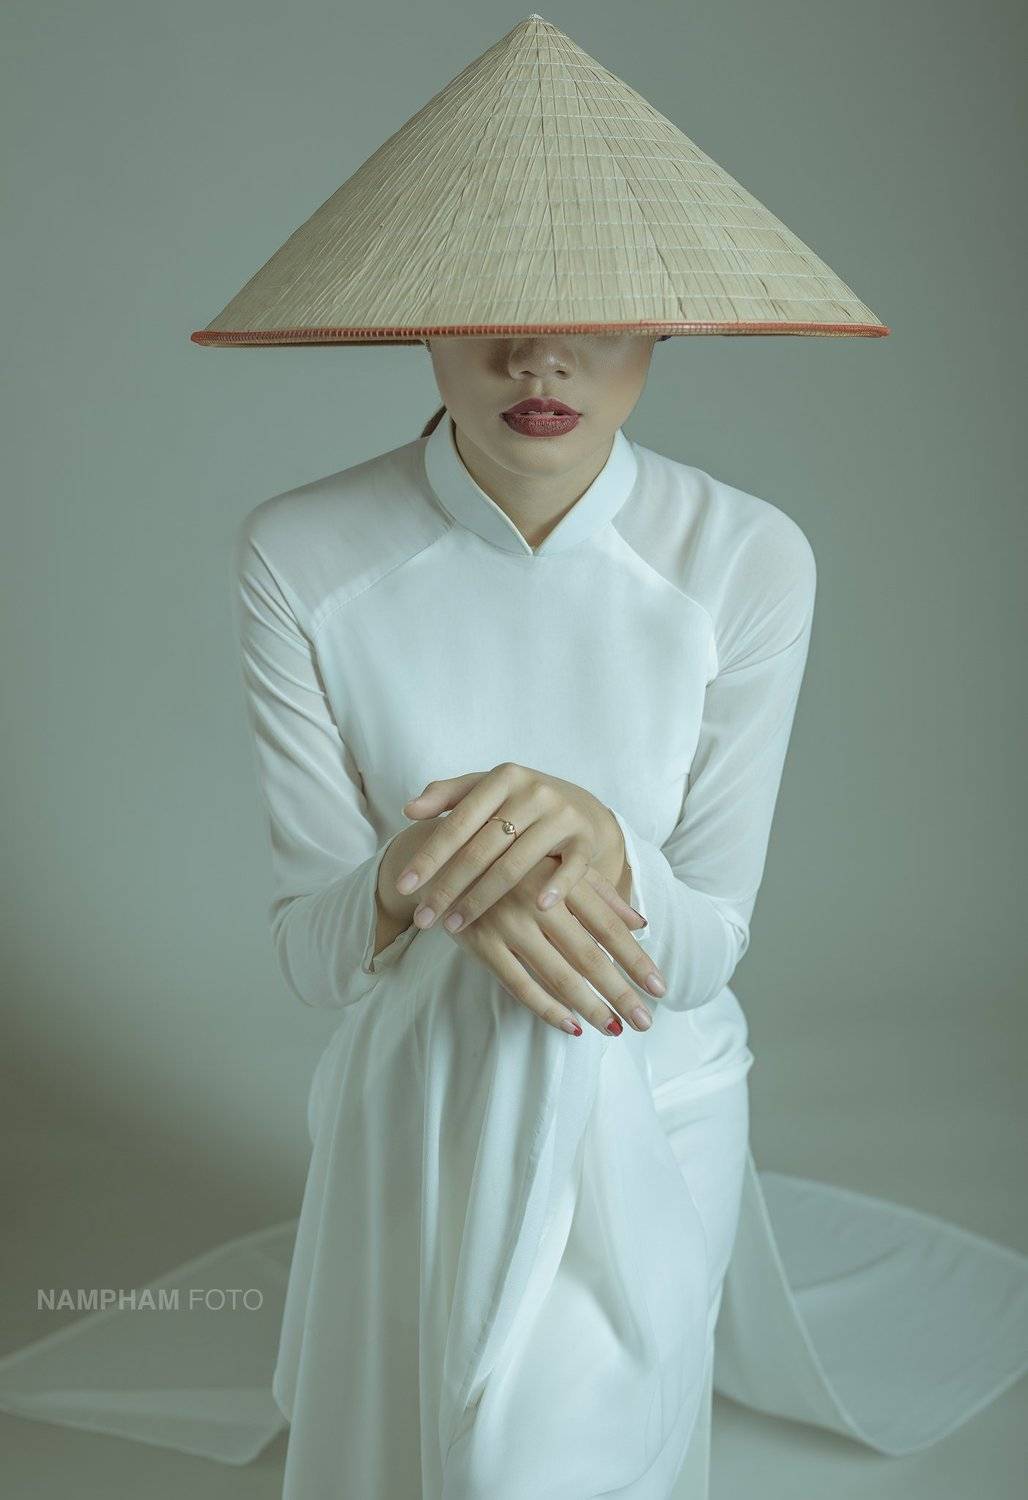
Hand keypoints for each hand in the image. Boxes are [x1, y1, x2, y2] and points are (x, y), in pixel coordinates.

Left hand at [396, 762, 632, 930]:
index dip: (429, 855)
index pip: (458, 822)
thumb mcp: (484, 789)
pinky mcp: (584, 839)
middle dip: (448, 886)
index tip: (404, 886)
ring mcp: (561, 816)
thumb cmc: (518, 802)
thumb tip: (408, 809)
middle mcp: (534, 792)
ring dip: (482, 899)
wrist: (579, 805)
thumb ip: (446, 795)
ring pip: (515, 864)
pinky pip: (570, 867)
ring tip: (454, 925)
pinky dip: (556, 886)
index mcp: (503, 777)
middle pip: (482, 848)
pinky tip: (537, 908)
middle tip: (423, 918)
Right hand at [447, 851, 659, 1035]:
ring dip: (589, 1006)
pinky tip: (571, 1025)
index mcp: (561, 878)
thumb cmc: (513, 860)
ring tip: (614, 1028)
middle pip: (588, 956)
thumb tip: (641, 922)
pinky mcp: (481, 943)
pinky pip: (519, 984)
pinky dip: (546, 1008)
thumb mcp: (556, 864)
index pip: (608, 927)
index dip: (635, 959)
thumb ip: (599, 893)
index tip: (660, 988)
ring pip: (557, 975)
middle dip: (619, 992)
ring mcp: (507, 924)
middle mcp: (537, 901)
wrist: (446, 854)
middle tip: (645, 1021)